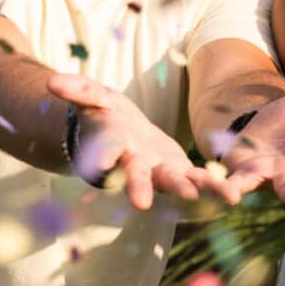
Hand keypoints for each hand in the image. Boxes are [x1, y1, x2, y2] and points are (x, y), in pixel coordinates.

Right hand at [47, 73, 233, 210]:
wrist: (126, 135)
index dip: (100, 157)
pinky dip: (214, 187)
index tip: (100, 164)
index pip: (103, 152)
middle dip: (137, 187)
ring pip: (173, 182)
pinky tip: (233, 196)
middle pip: (135, 176)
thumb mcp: (96, 98)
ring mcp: (157, 172)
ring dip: (190, 190)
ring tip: (204, 199)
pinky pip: (198, 180)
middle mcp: (133, 165)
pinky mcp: (180, 172)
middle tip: (140, 203)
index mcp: (110, 147)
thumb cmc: (107, 115)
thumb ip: (79, 90)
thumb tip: (51, 82)